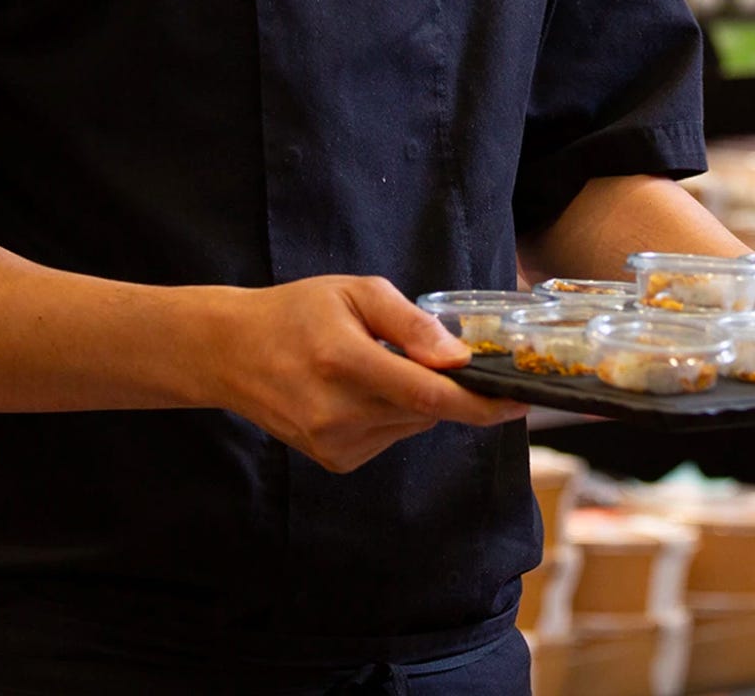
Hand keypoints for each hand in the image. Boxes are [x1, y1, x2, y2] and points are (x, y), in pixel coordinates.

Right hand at [212, 276, 528, 471]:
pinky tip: (363, 389)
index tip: (522, 400)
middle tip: (440, 354)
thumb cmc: (298, 312)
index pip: (429, 394)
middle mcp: (339, 414)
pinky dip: (394, 413)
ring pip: (412, 424)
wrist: (233, 353)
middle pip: (427, 410)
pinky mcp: (334, 461)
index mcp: (346, 363)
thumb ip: (411, 323)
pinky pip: (390, 437)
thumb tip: (457, 357)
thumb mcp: (355, 293)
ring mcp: (334, 444)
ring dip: (417, 398)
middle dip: (448, 386)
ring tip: (378, 363)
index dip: (482, 403)